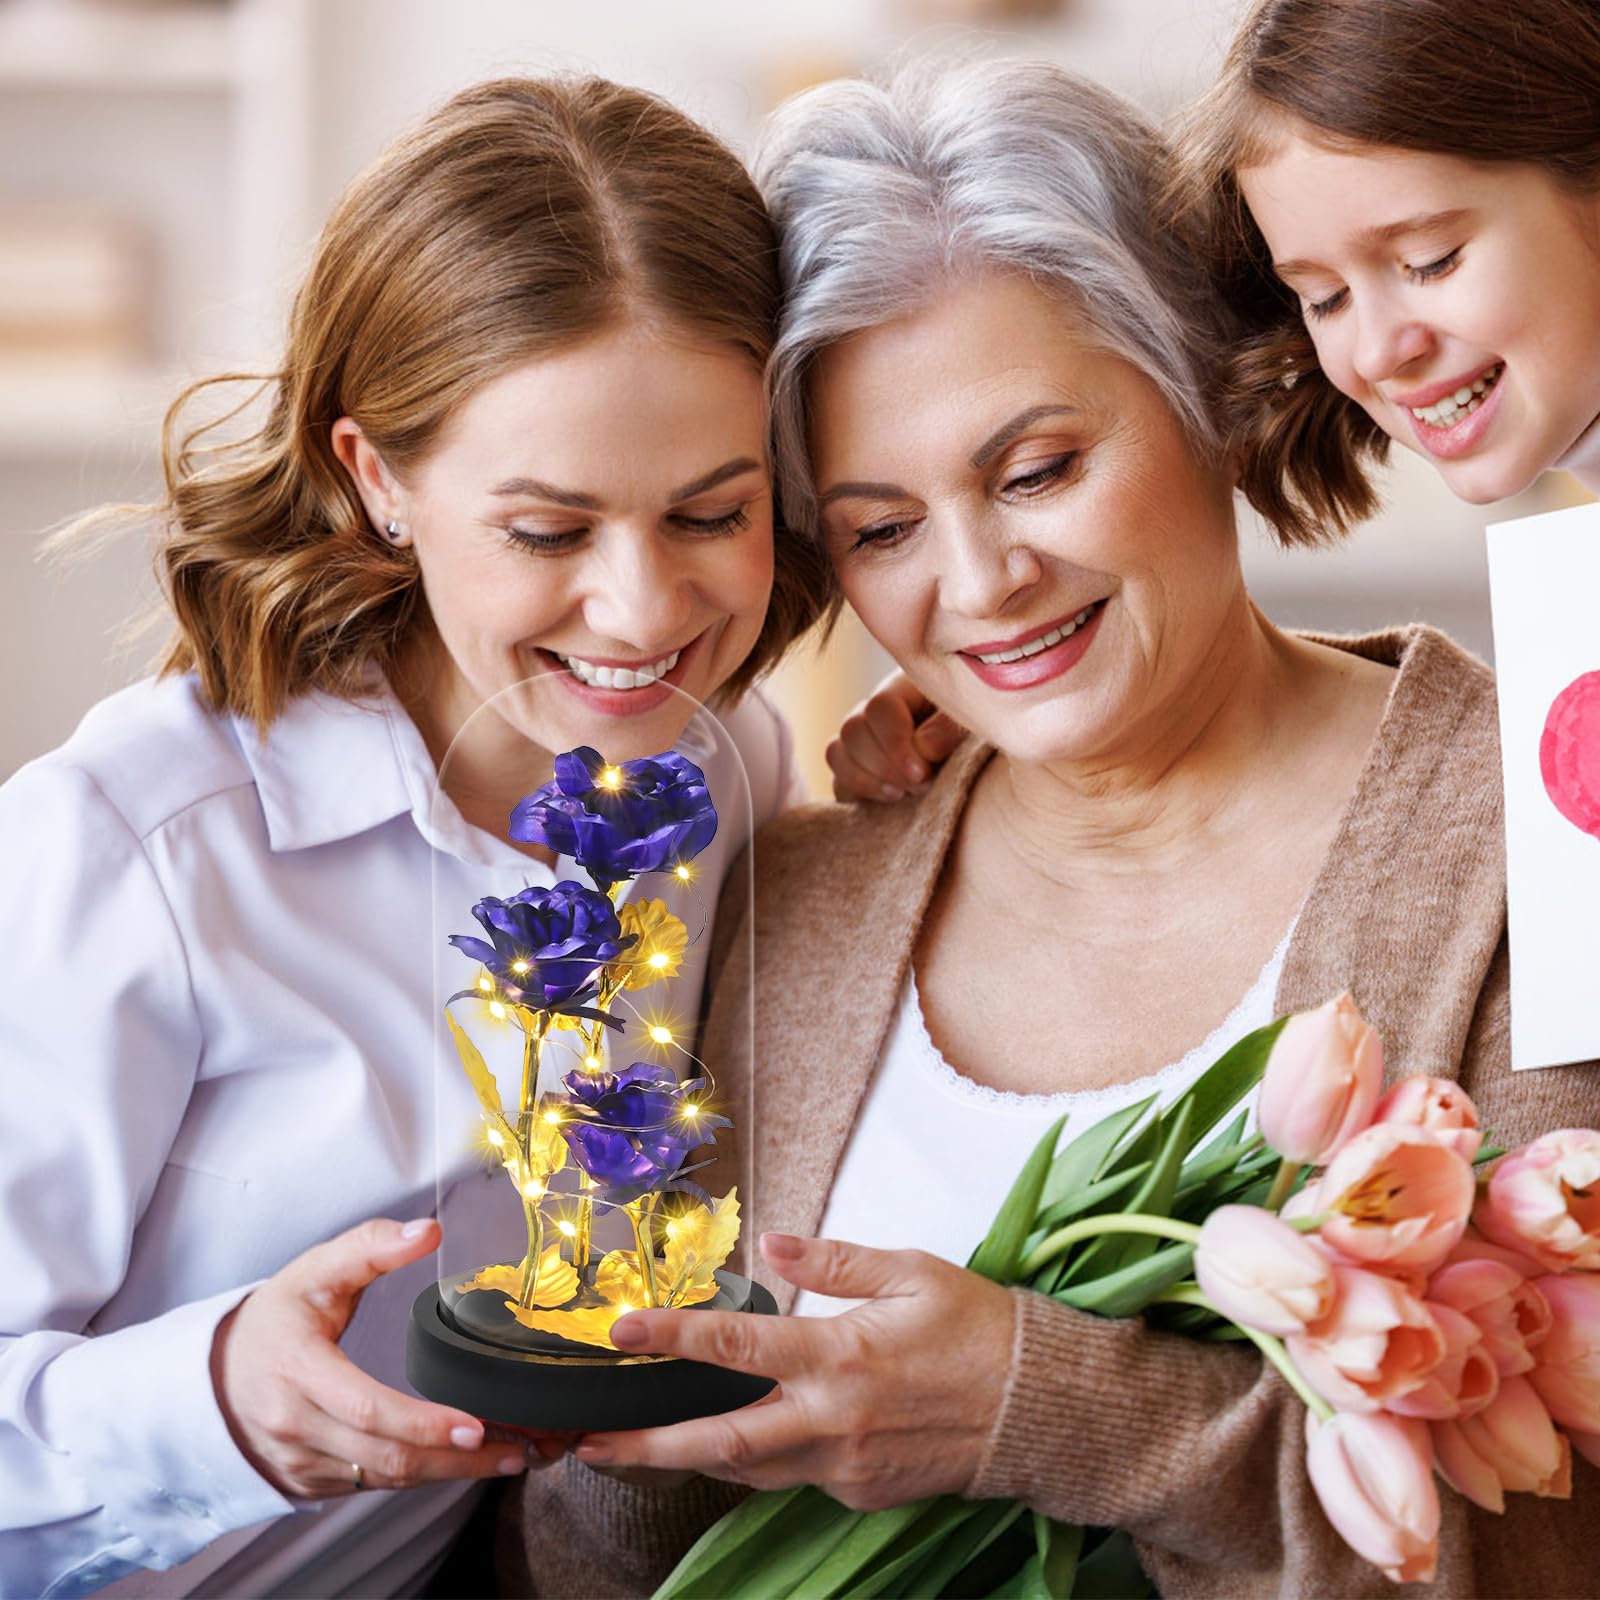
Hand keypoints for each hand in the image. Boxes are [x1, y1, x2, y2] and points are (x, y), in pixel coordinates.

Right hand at [212, 1216, 570, 1497]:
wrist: (213, 1376)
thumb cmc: (274, 1318)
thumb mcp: (313, 1270)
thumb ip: (370, 1246)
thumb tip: (430, 1231)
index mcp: (296, 1370)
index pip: (365, 1407)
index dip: (421, 1422)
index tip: (473, 1425)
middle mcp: (295, 1426)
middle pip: (384, 1456)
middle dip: (455, 1459)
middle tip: (516, 1451)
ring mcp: (300, 1461)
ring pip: (384, 1478)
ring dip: (449, 1474)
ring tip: (508, 1458)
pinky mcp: (310, 1482)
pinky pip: (372, 1485)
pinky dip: (421, 1476)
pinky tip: (463, 1463)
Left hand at [572, 1233, 1013, 1511]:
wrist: (1040, 1410)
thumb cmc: (982, 1331)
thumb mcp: (914, 1273)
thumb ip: (836, 1263)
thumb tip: (774, 1246)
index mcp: (842, 1358)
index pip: (736, 1348)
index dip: (672, 1339)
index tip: (621, 1333)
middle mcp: (834, 1421)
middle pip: (720, 1443)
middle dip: (648, 1446)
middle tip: (590, 1443)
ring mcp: (846, 1467)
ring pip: (749, 1471)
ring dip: (689, 1461)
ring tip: (635, 1450)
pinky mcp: (862, 1492)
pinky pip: (794, 1478)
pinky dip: (757, 1462)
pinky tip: (735, 1443)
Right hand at [827, 670, 965, 802]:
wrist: (977, 760)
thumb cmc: (977, 732)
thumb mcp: (972, 722)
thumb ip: (950, 728)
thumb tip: (923, 746)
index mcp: (905, 690)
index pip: (880, 707)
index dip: (895, 742)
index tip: (921, 772)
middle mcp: (875, 713)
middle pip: (852, 730)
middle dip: (884, 765)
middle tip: (921, 785)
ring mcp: (861, 743)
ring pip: (837, 754)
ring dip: (867, 780)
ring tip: (902, 794)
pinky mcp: (856, 774)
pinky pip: (838, 781)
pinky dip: (860, 794)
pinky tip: (891, 800)